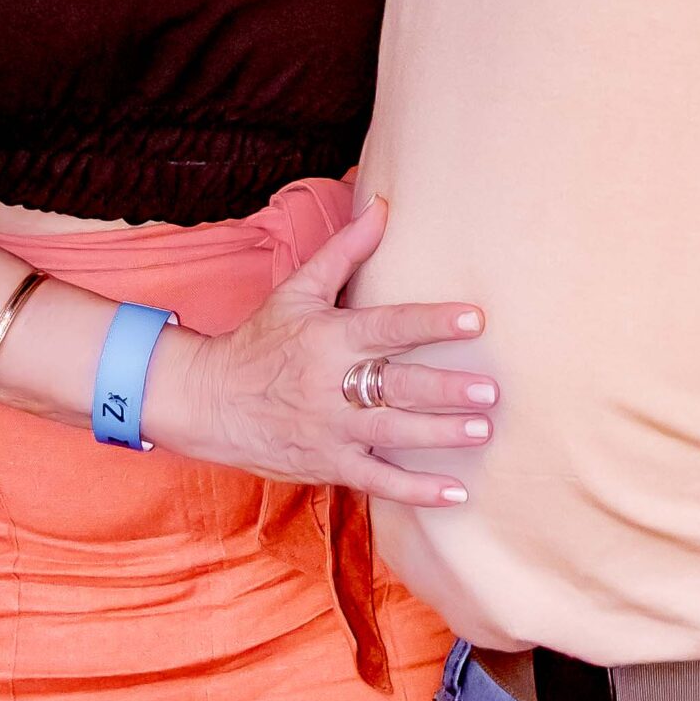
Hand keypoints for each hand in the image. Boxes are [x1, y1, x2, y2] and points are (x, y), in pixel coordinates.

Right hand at [142, 195, 494, 505]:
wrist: (208, 401)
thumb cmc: (260, 341)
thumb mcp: (297, 290)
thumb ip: (344, 250)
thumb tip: (382, 207)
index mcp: (330, 338)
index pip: (390, 327)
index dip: (433, 322)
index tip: (475, 319)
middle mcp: (333, 385)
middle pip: (398, 386)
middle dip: (447, 389)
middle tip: (490, 390)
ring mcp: (331, 429)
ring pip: (394, 434)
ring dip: (440, 436)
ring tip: (482, 431)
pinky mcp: (328, 464)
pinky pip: (377, 481)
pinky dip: (416, 491)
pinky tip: (455, 493)